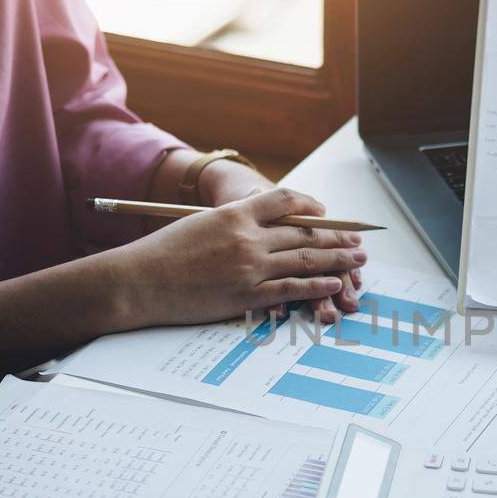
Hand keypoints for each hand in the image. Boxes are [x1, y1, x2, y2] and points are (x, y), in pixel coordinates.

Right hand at [109, 187, 365, 327]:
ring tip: (357, 260)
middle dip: (336, 236)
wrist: (138, 282)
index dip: (311, 206)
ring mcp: (249, 268)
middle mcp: (247, 237)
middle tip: (358, 239)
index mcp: (235, 213)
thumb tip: (259, 226)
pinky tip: (335, 285)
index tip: (325, 213)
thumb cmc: (162, 253)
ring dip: (336, 259)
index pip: (285, 201)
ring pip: (304, 260)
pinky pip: (291, 289)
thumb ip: (233, 223)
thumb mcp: (199, 224)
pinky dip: (317, 286)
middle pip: (304, 233)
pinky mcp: (246, 296)